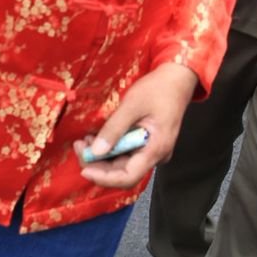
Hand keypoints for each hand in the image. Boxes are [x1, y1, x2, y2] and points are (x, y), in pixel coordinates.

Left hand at [76, 62, 198, 187]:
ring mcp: (152, 151)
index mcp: (156, 149)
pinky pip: (127, 154)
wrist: (177, 78)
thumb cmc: (158, 89)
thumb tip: (95, 152)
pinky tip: (97, 137)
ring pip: (123, 164)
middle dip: (98, 164)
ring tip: (85, 140)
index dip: (104, 178)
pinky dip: (110, 149)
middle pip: (123, 172)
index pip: (128, 177)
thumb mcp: (133, 105)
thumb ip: (114, 129)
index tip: (84, 169)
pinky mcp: (148, 144)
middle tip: (79, 147)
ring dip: (102, 157)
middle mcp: (155, 155)